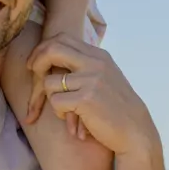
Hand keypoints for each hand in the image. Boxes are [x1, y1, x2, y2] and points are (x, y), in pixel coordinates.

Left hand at [25, 37, 156, 158]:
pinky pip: (55, 102)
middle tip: (33, 73)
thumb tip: (62, 59)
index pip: (63, 38)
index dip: (44, 49)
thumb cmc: (119, 108)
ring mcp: (91, 80)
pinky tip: (72, 121)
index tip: (36, 63)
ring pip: (50, 82)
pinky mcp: (86, 99)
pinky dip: (59, 113)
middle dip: (37, 61)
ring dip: (52, 98)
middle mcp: (95, 64)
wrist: (135, 130)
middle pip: (53, 50)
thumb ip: (89, 66)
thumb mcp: (107, 78)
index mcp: (99, 56)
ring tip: (65, 109)